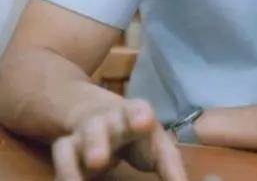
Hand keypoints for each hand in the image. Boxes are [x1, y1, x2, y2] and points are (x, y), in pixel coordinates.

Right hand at [52, 98, 187, 179]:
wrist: (95, 113)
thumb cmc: (135, 134)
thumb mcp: (155, 145)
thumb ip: (170, 167)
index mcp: (135, 114)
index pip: (137, 109)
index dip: (139, 115)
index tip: (144, 122)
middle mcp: (107, 119)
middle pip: (100, 124)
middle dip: (98, 141)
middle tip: (100, 160)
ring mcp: (85, 132)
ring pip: (77, 140)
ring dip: (78, 157)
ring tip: (89, 169)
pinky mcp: (67, 147)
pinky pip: (62, 155)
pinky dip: (65, 171)